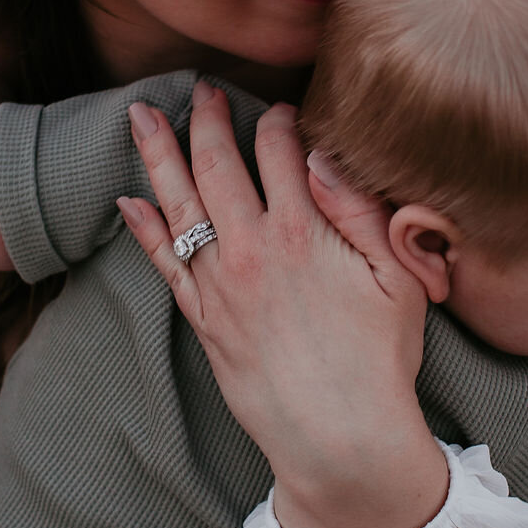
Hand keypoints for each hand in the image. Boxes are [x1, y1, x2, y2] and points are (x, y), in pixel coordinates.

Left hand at [119, 82, 447, 527]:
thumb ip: (362, 212)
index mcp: (304, 233)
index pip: (279, 151)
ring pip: (178, 204)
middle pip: (217, 164)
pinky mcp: (203, 320)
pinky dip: (143, 229)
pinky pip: (163, 264)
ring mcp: (220, 285)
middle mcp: (252, 250)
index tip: (282, 110)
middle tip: (200, 88)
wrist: (339, 438)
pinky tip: (128, 200)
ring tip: (139, 116)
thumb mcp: (399, 279)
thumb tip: (323, 158)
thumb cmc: (380, 361)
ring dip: (157, 154)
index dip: (280, 121)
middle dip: (206, 118)